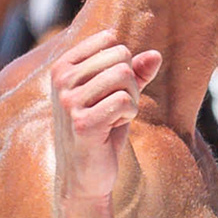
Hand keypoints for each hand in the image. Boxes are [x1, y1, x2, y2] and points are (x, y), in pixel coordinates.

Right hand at [51, 28, 161, 206]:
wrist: (84, 177)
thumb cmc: (101, 134)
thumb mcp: (116, 96)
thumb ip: (135, 73)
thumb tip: (156, 55)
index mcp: (63, 67)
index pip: (110, 40)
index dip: (123, 64)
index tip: (110, 91)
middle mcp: (61, 80)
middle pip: (120, 56)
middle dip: (131, 83)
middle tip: (116, 108)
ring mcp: (69, 101)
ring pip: (124, 75)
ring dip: (131, 100)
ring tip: (115, 118)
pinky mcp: (82, 123)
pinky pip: (125, 101)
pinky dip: (129, 115)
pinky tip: (112, 129)